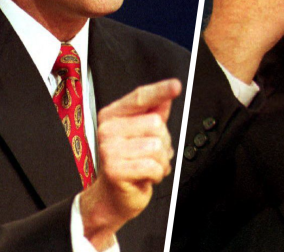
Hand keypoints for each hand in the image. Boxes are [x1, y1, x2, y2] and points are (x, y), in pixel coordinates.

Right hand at [79, 79, 180, 250]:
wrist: (110, 198)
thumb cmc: (127, 165)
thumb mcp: (140, 136)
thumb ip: (153, 114)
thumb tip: (166, 97)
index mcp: (112, 116)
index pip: (140, 97)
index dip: (160, 91)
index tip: (176, 86)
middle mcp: (107, 129)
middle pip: (156, 124)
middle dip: (163, 143)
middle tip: (151, 155)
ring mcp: (109, 149)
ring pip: (157, 146)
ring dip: (161, 161)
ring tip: (149, 167)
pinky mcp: (115, 169)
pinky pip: (153, 165)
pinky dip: (157, 174)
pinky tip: (146, 177)